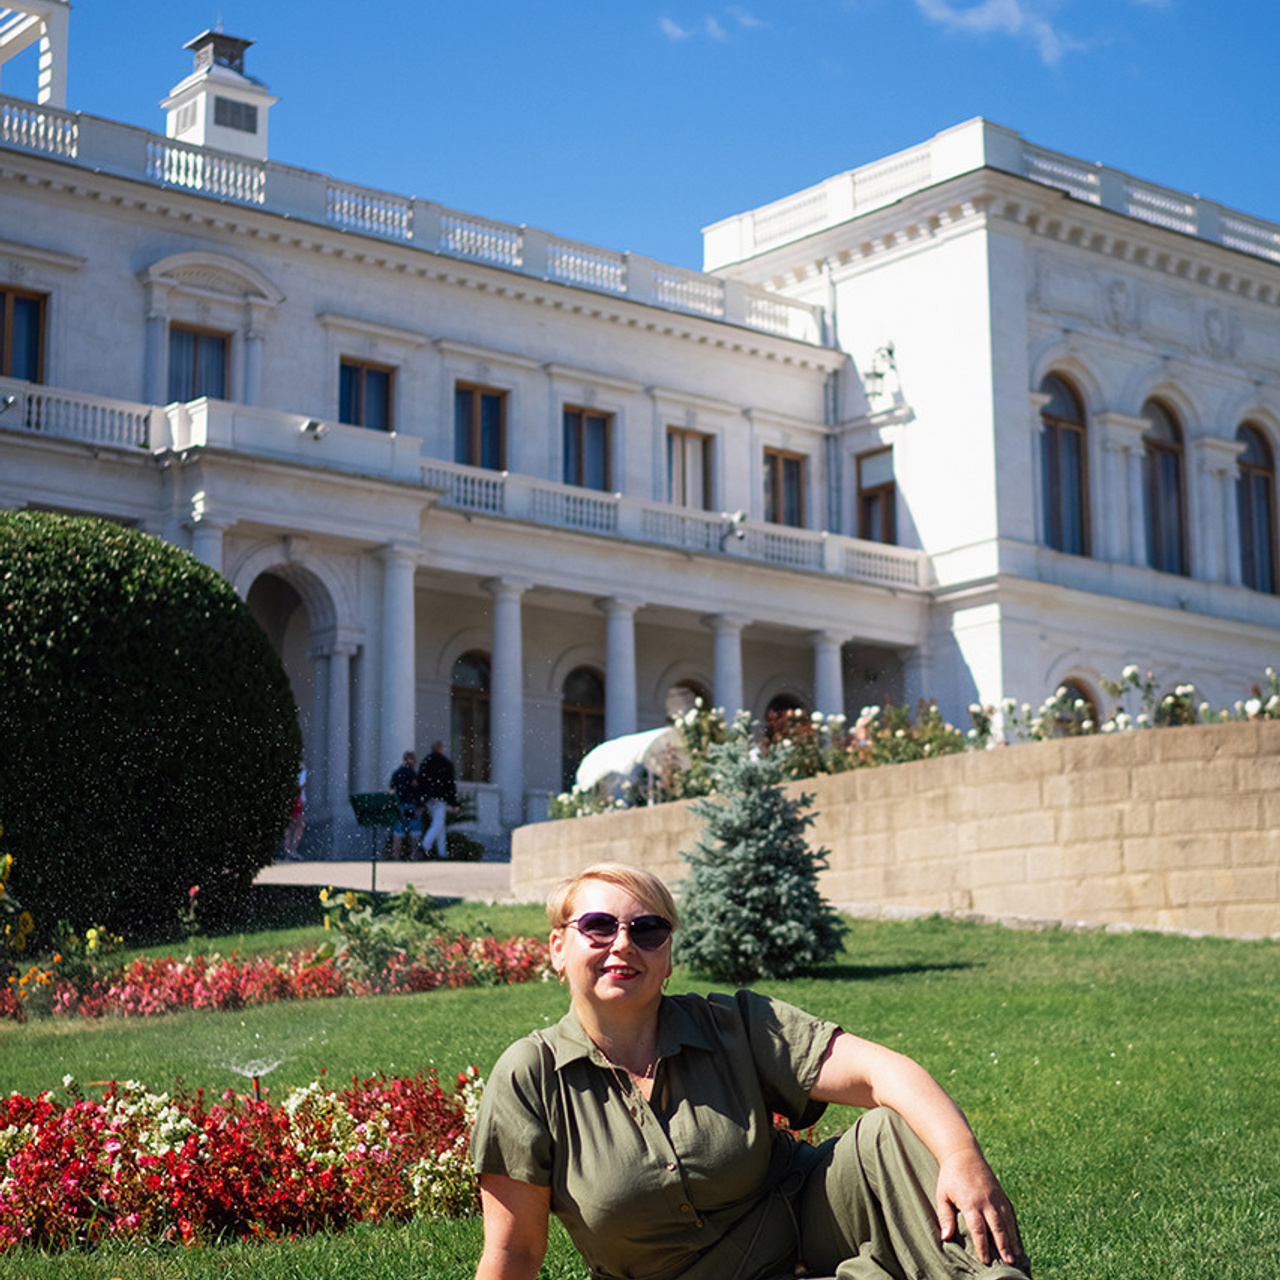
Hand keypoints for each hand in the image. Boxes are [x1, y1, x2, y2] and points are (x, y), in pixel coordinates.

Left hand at [935, 1147, 1024, 1267]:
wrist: (964, 1154)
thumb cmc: (950, 1177)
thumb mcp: (942, 1196)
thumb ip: (945, 1217)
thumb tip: (945, 1237)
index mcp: (970, 1202)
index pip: (977, 1228)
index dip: (982, 1246)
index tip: (985, 1260)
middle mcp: (986, 1201)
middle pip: (997, 1227)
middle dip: (1003, 1245)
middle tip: (1008, 1262)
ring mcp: (996, 1198)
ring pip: (1007, 1222)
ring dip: (1012, 1240)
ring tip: (1016, 1256)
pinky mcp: (1002, 1195)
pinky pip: (1010, 1214)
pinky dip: (1015, 1228)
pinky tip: (1017, 1241)